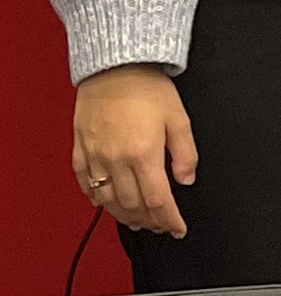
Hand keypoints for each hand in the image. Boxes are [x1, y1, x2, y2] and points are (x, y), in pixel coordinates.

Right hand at [72, 66, 195, 237]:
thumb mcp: (179, 118)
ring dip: (124, 215)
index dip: (170, 220)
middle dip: (149, 221)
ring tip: (139, 220)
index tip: (178, 229)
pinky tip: (106, 203)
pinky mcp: (80, 150)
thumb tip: (186, 180)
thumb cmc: (148, 88)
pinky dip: (96, 198)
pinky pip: (84, 183)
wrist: (114, 66)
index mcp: (143, 155)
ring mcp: (95, 157)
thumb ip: (185, 153)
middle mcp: (116, 161)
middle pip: (132, 206)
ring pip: (107, 200)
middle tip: (162, 226)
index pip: (158, 200)